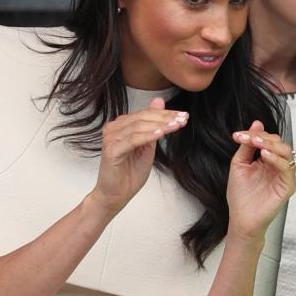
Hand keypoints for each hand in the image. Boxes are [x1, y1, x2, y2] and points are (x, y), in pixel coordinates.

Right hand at [91, 97, 187, 212]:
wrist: (116, 194)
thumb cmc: (130, 172)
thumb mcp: (148, 145)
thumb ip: (153, 124)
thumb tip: (159, 101)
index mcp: (122, 125)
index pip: (146, 113)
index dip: (166, 113)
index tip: (184, 115)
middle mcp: (114, 128)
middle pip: (143, 117)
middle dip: (166, 117)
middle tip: (183, 119)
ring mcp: (111, 138)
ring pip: (139, 126)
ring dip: (160, 125)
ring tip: (176, 125)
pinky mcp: (111, 150)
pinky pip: (132, 140)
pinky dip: (148, 135)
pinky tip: (161, 134)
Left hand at [227, 121, 295, 240]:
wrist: (241, 219)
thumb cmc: (240, 195)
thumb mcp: (240, 165)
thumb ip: (247, 146)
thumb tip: (256, 123)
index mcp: (266, 159)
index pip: (267, 139)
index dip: (254, 134)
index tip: (237, 135)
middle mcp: (277, 165)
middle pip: (278, 142)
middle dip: (263, 137)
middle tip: (248, 138)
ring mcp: (283, 175)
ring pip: (286, 152)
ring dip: (271, 144)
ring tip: (257, 144)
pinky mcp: (288, 186)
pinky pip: (287, 168)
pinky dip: (277, 160)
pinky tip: (265, 156)